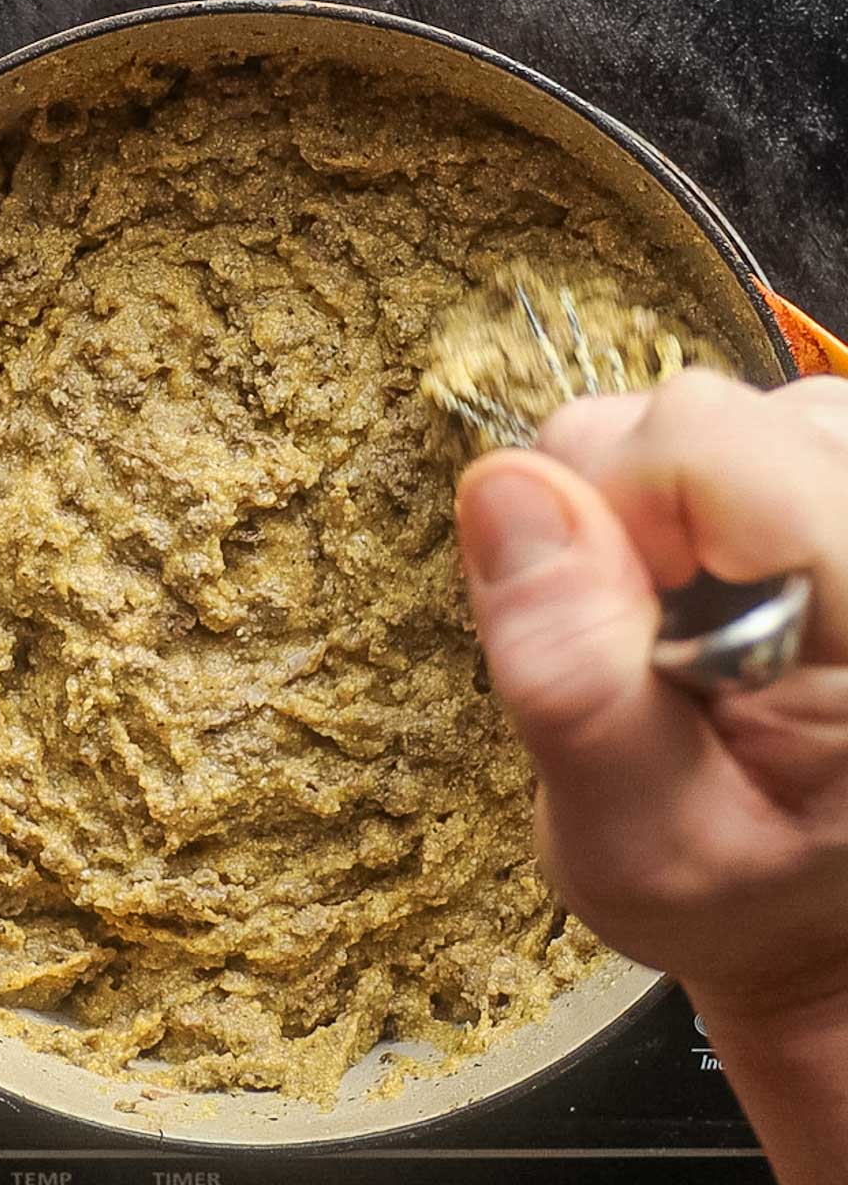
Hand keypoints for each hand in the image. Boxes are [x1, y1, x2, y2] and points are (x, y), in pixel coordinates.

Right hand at [454, 371, 847, 1184]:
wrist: (807, 901)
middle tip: (633, 648)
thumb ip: (572, 679)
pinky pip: (704, 437)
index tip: (606, 631)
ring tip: (664, 633)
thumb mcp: (633, 840)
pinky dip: (662, 508)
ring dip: (637, 516)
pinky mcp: (831, 482)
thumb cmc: (733, 896)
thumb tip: (500, 488)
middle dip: (613, 520)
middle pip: (693, 414)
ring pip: (695, 414)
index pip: (704, 446)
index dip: (606, 518)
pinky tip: (689, 598)